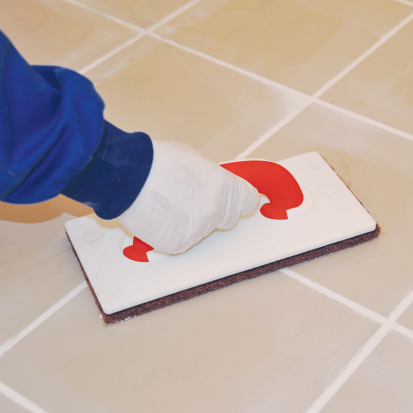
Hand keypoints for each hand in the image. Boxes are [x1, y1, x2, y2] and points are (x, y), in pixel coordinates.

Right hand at [118, 140, 258, 253]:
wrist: (127, 177)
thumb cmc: (156, 162)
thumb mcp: (194, 160)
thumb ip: (212, 178)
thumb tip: (214, 187)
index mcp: (224, 186)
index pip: (248, 201)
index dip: (239, 201)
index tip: (235, 202)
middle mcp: (216, 211)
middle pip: (227, 219)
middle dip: (215, 212)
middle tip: (192, 201)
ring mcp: (198, 230)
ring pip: (202, 231)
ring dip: (191, 222)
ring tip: (168, 205)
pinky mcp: (179, 244)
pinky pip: (182, 240)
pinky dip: (174, 232)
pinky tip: (160, 217)